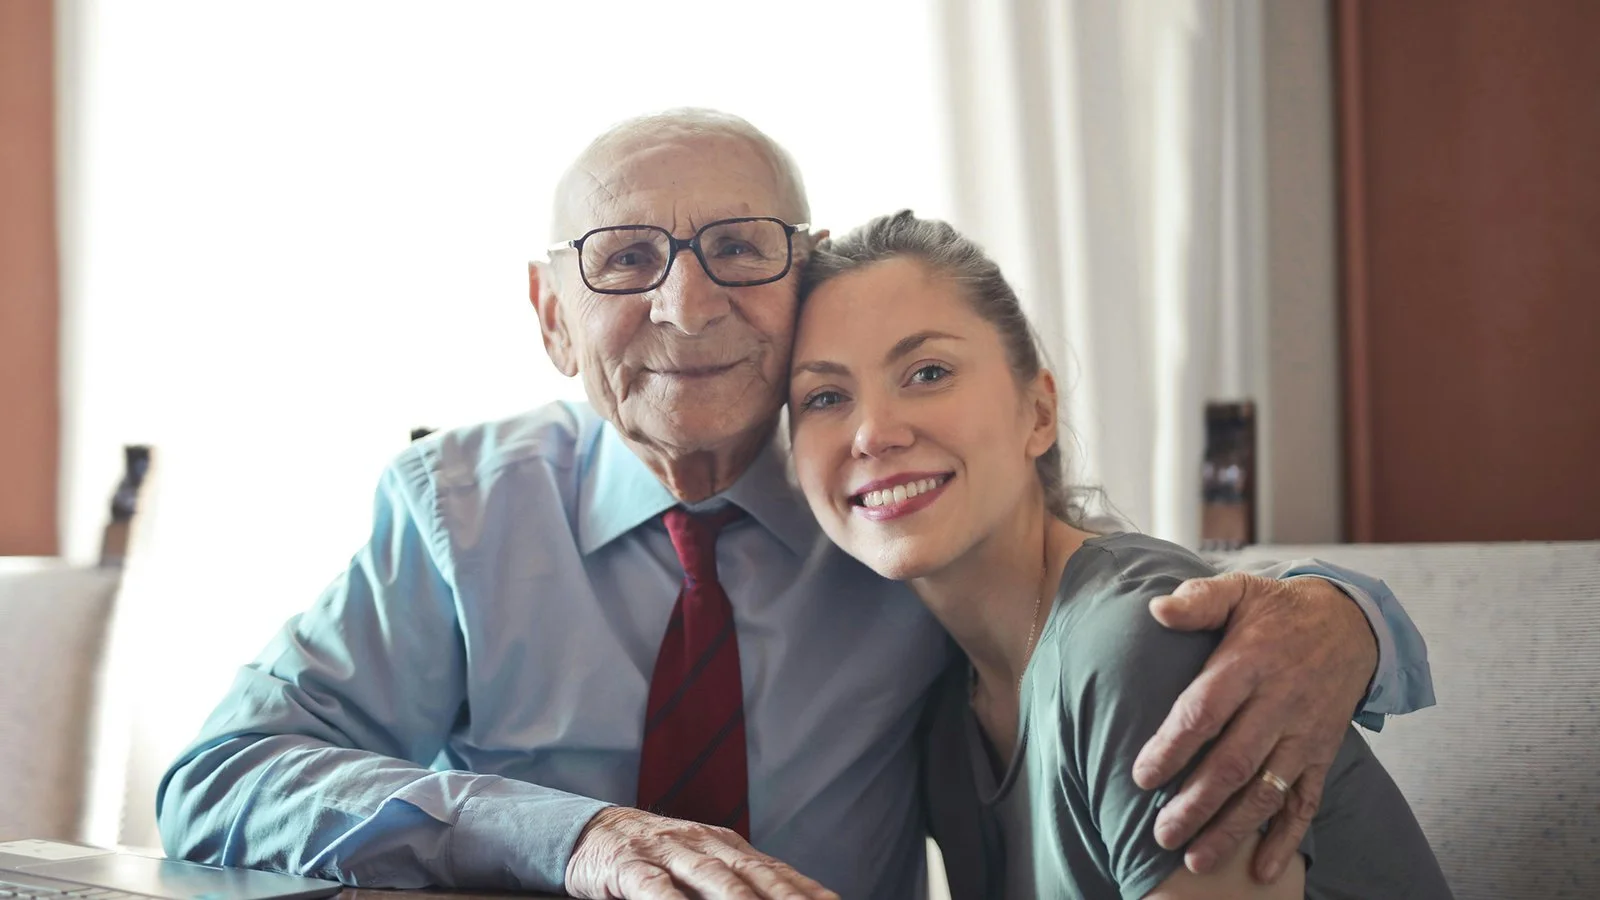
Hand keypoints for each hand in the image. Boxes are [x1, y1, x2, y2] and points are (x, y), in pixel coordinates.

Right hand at [564, 806, 839, 899]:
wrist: (592, 830)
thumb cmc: (657, 859)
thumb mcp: (702, 866)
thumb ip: (740, 883)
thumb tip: (784, 897)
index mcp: (729, 847)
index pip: (778, 873)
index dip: (809, 893)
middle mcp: (705, 845)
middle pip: (755, 877)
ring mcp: (669, 853)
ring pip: (713, 879)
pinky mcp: (631, 866)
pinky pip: (655, 888)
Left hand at [1132, 573, 1376, 882]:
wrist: (1351, 623)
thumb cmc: (1277, 611)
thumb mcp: (1240, 591)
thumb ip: (1198, 600)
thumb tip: (1157, 609)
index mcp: (1249, 664)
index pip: (1205, 712)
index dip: (1173, 747)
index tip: (1143, 777)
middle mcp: (1279, 704)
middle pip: (1234, 762)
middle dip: (1197, 804)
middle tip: (1162, 835)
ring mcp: (1304, 733)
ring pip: (1267, 790)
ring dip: (1233, 830)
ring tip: (1196, 861)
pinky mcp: (1323, 753)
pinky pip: (1306, 801)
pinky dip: (1287, 838)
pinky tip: (1264, 870)